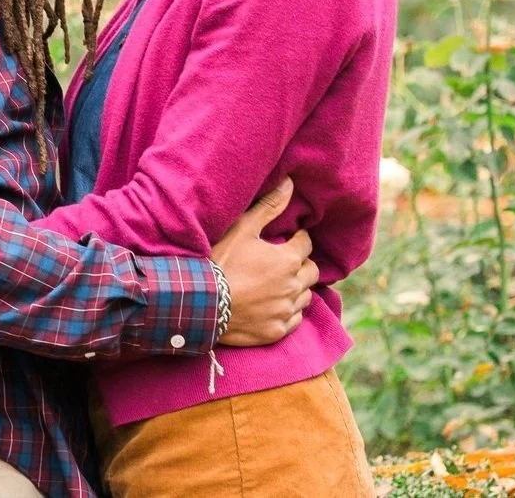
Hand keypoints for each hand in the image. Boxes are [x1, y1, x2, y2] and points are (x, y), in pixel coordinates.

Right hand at [210, 179, 318, 346]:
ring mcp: (285, 311)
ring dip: (298, 287)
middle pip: (312, 271)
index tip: (290, 237)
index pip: (306, 244)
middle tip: (287, 260)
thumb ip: (269, 206)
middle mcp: (293, 286)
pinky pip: (294, 319)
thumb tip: (290, 183)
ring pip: (306, 296)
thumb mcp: (242, 228)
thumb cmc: (221, 261)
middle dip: (302, 263)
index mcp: (288, 260)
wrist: (202, 303)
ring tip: (281, 282)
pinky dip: (288, 310)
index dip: (298, 238)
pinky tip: (275, 304)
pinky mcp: (276, 331)